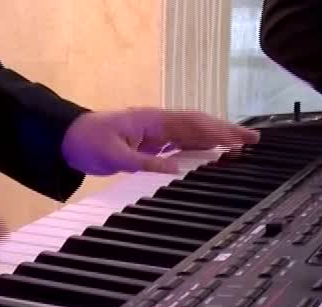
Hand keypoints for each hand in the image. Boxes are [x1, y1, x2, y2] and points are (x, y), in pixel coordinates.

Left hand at [61, 107, 259, 175]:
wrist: (67, 140)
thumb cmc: (88, 143)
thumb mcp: (114, 156)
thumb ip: (145, 163)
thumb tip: (176, 170)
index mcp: (153, 121)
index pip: (193, 124)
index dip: (219, 131)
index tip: (242, 140)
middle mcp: (158, 124)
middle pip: (199, 127)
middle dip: (227, 134)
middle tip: (254, 142)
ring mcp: (154, 133)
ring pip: (192, 135)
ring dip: (216, 141)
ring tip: (240, 149)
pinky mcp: (149, 144)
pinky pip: (179, 145)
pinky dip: (197, 150)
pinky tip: (210, 158)